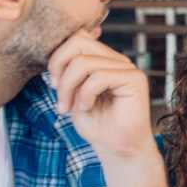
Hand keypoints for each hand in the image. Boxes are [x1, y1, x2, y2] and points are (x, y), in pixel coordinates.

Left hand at [47, 31, 154, 160]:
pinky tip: (87, 108)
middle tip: (55, 91)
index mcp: (104, 60)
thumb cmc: (97, 125)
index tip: (52, 83)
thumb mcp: (73, 94)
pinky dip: (84, 95)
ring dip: (68, 87)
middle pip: (79, 42)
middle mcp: (117, 60)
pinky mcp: (134, 80)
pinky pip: (98, 77)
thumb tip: (55, 53)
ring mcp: (127, 68)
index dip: (58, 56)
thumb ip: (68, 72)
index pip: (78, 38)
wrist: (117, 149)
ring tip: (68, 107)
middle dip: (58, 66)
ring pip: (84, 62)